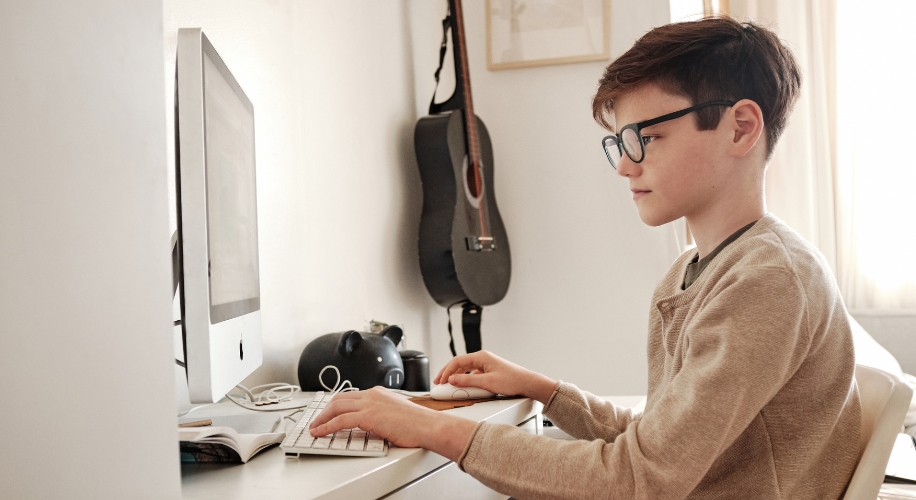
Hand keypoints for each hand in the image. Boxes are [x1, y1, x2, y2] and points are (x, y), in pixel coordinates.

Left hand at [307, 387, 475, 460]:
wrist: (427, 425)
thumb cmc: (417, 423)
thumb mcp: (394, 413)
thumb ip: (379, 415)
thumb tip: (370, 425)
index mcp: (378, 392)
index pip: (350, 396)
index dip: (335, 405)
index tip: (327, 413)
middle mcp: (372, 394)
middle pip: (339, 399)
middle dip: (324, 411)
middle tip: (316, 421)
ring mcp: (369, 403)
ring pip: (336, 407)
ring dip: (322, 418)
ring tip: (314, 428)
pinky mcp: (368, 416)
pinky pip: (341, 420)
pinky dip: (327, 426)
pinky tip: (321, 432)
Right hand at [434, 350, 557, 404]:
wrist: (527, 383)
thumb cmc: (512, 381)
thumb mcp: (487, 382)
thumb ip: (468, 381)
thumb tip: (452, 379)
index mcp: (481, 357)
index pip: (457, 361)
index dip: (446, 371)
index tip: (440, 381)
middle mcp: (483, 358)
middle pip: (459, 364)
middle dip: (448, 373)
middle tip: (439, 382)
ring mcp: (486, 365)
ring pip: (465, 369)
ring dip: (455, 376)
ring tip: (447, 384)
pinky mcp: (489, 371)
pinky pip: (472, 373)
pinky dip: (464, 379)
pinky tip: (462, 385)